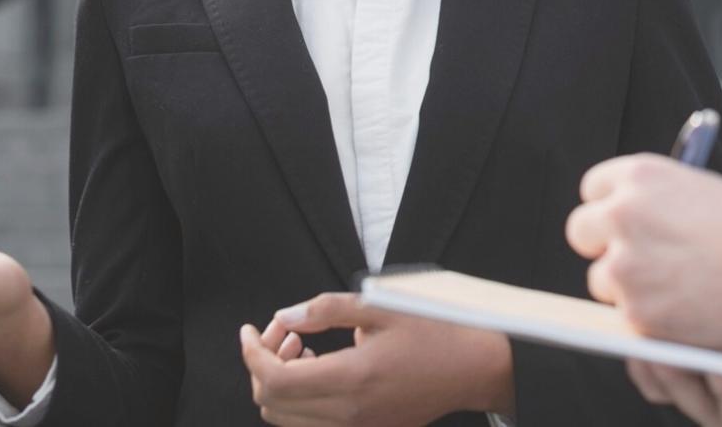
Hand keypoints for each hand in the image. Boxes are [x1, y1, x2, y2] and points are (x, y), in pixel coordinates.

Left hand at [240, 292, 513, 425]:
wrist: (473, 368)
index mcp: (352, 378)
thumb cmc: (433, 332)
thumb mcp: (381, 307)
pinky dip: (299, 402)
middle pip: (272, 403)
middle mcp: (349, 413)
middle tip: (282, 332)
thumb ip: (327, 310)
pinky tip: (318, 369)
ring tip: (301, 348)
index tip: (249, 330)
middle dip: (263, 364)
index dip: (252, 354)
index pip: (275, 379)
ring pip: (286, 420)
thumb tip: (284, 316)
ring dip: (279, 384)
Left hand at [566, 154, 721, 346]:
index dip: (611, 206)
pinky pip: (626, 316)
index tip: (624, 222)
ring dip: (628, 286)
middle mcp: (622, 215)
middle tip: (636, 259)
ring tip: (677, 288)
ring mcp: (625, 266)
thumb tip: (649, 209)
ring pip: (602, 279)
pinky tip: (687, 310)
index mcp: (641, 175)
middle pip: (581, 230)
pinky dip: (650, 317)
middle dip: (603, 245)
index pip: (594, 188)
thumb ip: (668, 198)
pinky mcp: (636, 313)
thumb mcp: (710, 190)